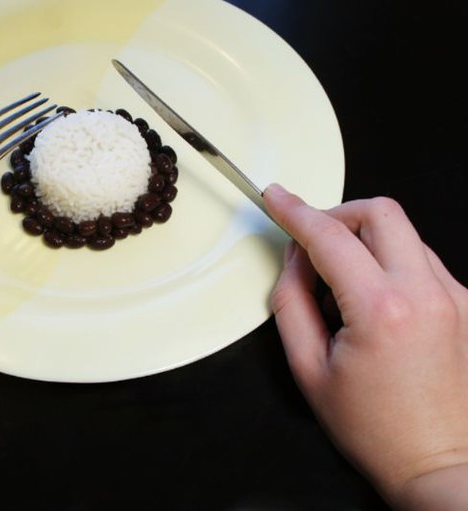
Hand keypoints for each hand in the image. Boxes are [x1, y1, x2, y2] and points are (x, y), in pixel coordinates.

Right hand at [264, 184, 467, 509]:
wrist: (438, 462)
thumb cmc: (375, 427)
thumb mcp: (308, 367)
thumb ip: (292, 302)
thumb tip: (294, 260)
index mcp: (382, 311)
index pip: (329, 237)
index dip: (295, 212)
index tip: (277, 198)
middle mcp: (427, 294)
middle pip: (380, 212)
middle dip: (337, 214)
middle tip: (311, 240)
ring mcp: (453, 297)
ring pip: (402, 233)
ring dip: (364, 241)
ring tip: (341, 285)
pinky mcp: (463, 305)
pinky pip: (419, 261)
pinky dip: (388, 264)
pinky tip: (373, 300)